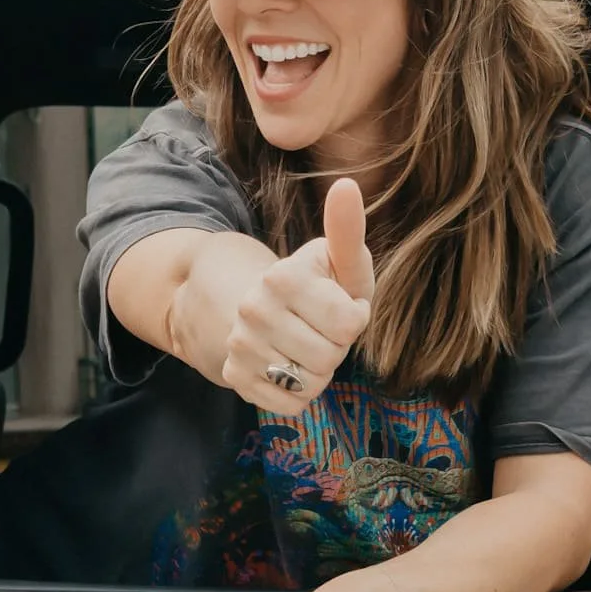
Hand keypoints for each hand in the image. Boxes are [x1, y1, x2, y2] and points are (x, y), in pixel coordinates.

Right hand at [219, 177, 373, 414]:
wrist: (251, 306)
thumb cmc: (312, 284)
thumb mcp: (335, 258)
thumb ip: (346, 230)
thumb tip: (347, 186)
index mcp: (282, 277)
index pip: (349, 325)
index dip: (354, 318)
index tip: (339, 305)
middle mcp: (254, 311)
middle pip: (331, 357)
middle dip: (335, 347)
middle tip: (319, 328)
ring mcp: (240, 347)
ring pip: (311, 384)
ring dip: (318, 371)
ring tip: (305, 346)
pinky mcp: (236, 378)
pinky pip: (291, 405)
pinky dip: (299, 393)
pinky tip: (289, 367)